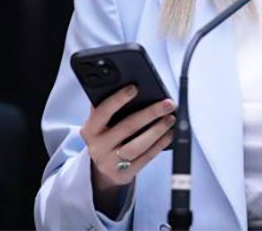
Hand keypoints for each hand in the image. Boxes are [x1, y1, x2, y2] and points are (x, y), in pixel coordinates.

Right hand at [80, 86, 174, 213]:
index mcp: (90, 129)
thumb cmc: (108, 135)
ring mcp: (109, 162)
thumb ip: (110, 108)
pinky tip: (169, 134)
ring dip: (157, 130)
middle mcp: (97, 146)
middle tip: (168, 104)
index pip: (103, 111)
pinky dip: (159, 145)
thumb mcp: (102, 123)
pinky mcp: (123, 174)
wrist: (104, 167)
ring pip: (137, 145)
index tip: (135, 88)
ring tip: (171, 119)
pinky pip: (145, 158)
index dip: (118, 99)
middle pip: (127, 127)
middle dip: (150, 113)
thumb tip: (135, 86)